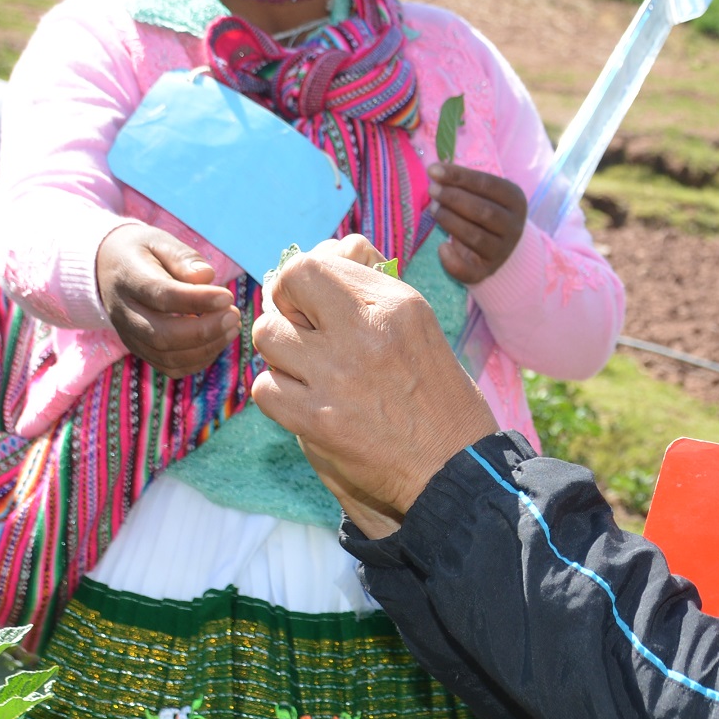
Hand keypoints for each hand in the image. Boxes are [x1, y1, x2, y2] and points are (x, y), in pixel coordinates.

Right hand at [96, 222, 240, 375]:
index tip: (227, 296)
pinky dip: (198, 361)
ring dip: (206, 348)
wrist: (106, 268)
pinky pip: (169, 367)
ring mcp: (130, 336)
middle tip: (234, 316)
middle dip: (204, 331)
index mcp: (129, 279)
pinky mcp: (140, 350)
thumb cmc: (142, 252)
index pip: (161, 295)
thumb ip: (183, 258)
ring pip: (167, 356)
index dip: (197, 300)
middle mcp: (124, 313)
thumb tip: (206, 276)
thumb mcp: (159, 241)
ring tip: (232, 327)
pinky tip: (217, 341)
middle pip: (162, 335)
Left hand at [251, 236, 498, 537]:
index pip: (314, 263)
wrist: (453, 468)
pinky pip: (265, 388)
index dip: (302, 282)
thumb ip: (373, 288)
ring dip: (282, 353)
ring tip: (308, 371)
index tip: (310, 303)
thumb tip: (335, 250)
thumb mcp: (419, 326)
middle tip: (303, 333)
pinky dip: (279, 394)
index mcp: (394, 303)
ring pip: (268, 336)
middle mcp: (362, 331)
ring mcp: (335, 374)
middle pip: (285, 287)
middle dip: (286, 308)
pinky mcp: (315, 418)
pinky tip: (306, 402)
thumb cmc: (439, 397)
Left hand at [428, 163, 526, 284]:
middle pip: (483, 211)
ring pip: (475, 237)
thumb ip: (462, 182)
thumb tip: (434, 171)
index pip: (487, 184)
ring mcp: (502, 251)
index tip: (433, 170)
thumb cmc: (484, 208)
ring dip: (449, 221)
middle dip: (453, 198)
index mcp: (515, 200)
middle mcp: (514, 227)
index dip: (459, 176)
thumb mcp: (481, 192)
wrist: (499, 243)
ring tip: (434, 209)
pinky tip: (441, 247)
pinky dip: (452, 261)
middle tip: (432, 190)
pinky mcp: (487, 270)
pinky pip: (469, 271)